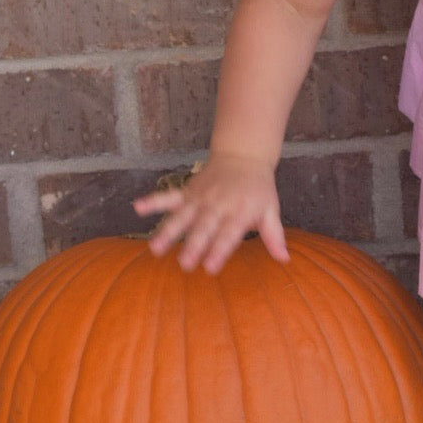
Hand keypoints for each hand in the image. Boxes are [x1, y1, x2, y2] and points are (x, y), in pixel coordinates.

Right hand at [132, 154, 288, 273]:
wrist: (243, 155)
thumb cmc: (258, 188)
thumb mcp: (271, 209)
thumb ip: (274, 235)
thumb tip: (284, 259)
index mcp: (239, 212)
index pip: (229, 234)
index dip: (220, 250)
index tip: (210, 267)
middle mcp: (217, 205)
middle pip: (203, 227)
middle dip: (193, 245)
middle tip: (184, 264)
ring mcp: (199, 197)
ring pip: (181, 216)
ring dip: (168, 231)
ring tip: (155, 248)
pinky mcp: (187, 191)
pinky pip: (168, 196)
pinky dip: (153, 201)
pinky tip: (137, 207)